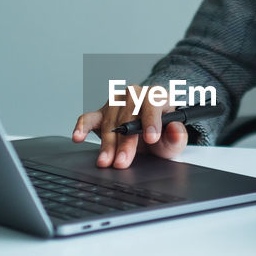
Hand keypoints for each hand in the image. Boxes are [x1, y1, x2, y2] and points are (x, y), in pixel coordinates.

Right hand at [72, 84, 188, 168]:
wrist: (150, 134)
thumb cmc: (162, 134)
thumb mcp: (175, 138)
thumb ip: (178, 135)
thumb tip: (175, 130)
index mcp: (156, 96)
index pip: (153, 103)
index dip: (151, 120)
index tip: (151, 139)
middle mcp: (135, 95)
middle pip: (128, 115)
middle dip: (125, 141)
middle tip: (123, 161)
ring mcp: (116, 103)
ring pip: (109, 121)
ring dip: (106, 143)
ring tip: (106, 161)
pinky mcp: (101, 113)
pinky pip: (88, 117)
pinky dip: (82, 127)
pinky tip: (78, 136)